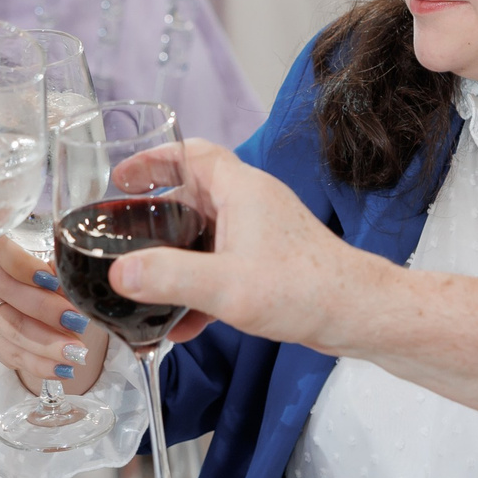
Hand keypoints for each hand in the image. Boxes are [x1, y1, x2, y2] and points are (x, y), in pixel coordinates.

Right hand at [0, 235, 114, 393]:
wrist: (54, 315)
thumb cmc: (62, 287)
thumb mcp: (67, 277)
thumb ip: (66, 276)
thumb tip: (76, 283)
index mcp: (5, 254)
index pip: (5, 252)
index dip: (26, 266)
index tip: (52, 280)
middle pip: (9, 292)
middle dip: (46, 310)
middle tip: (77, 322)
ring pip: (11, 328)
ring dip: (47, 344)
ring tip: (76, 353)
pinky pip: (11, 355)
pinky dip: (40, 364)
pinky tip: (63, 369)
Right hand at [104, 140, 375, 351]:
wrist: (357, 314)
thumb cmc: (304, 289)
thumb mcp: (224, 285)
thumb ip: (168, 276)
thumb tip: (120, 272)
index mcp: (241, 190)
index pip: (191, 154)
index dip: (153, 160)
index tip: (121, 177)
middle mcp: (251, 204)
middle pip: (193, 194)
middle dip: (155, 214)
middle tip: (123, 230)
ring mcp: (262, 233)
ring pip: (206, 234)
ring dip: (175, 256)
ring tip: (144, 280)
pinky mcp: (269, 262)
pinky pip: (223, 265)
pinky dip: (199, 285)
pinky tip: (182, 323)